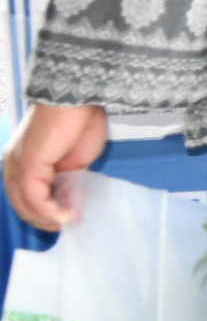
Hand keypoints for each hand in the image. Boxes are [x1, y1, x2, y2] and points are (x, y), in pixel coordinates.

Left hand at [4, 103, 109, 230]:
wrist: (77, 97)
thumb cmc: (80, 121)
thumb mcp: (76, 160)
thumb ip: (68, 180)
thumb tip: (70, 201)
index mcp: (23, 161)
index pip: (26, 196)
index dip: (45, 212)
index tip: (67, 217)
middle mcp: (13, 165)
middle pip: (22, 204)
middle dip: (46, 218)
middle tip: (68, 223)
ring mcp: (17, 166)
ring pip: (26, 205)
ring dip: (49, 218)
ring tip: (70, 220)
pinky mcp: (27, 167)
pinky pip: (36, 198)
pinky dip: (52, 211)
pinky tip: (68, 214)